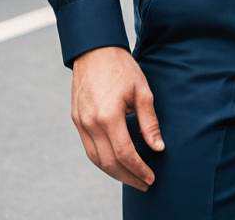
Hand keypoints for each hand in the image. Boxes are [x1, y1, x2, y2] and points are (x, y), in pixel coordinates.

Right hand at [71, 46, 163, 190]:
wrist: (94, 50)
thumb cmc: (121, 67)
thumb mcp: (142, 91)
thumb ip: (149, 122)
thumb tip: (158, 147)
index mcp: (109, 116)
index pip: (125, 154)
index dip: (139, 169)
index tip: (151, 177)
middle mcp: (92, 123)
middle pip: (109, 163)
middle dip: (128, 177)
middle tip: (144, 184)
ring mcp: (81, 123)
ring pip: (96, 160)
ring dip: (114, 173)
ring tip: (131, 177)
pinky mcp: (77, 120)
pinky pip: (89, 148)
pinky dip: (102, 160)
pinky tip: (115, 162)